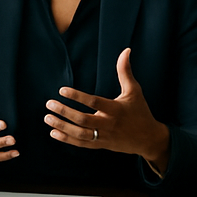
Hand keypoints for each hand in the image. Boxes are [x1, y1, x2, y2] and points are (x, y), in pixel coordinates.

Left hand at [44, 48, 169, 170]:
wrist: (148, 139)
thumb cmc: (140, 112)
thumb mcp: (134, 91)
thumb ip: (125, 71)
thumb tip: (125, 50)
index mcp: (116, 109)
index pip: (94, 102)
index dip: (77, 96)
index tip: (61, 90)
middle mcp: (109, 124)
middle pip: (83, 120)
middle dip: (64, 112)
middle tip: (49, 104)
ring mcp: (104, 136)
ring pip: (79, 134)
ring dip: (62, 126)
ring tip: (47, 118)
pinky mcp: (101, 145)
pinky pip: (81, 144)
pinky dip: (67, 139)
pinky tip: (53, 132)